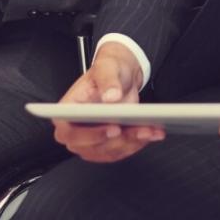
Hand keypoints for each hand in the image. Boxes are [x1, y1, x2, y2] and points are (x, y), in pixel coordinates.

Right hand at [52, 42, 162, 162]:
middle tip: (140, 130)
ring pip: (110, 152)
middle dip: (119, 141)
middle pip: (91, 148)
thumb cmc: (107, 71)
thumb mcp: (107, 68)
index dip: (89, 136)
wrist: (121, 77)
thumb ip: (108, 80)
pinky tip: (152, 133)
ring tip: (151, 130)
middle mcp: (76, 130)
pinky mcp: (107, 145)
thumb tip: (111, 96)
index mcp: (67, 111)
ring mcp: (91, 140)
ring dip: (132, 143)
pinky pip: (121, 151)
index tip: (113, 128)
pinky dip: (137, 144)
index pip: (68, 132)